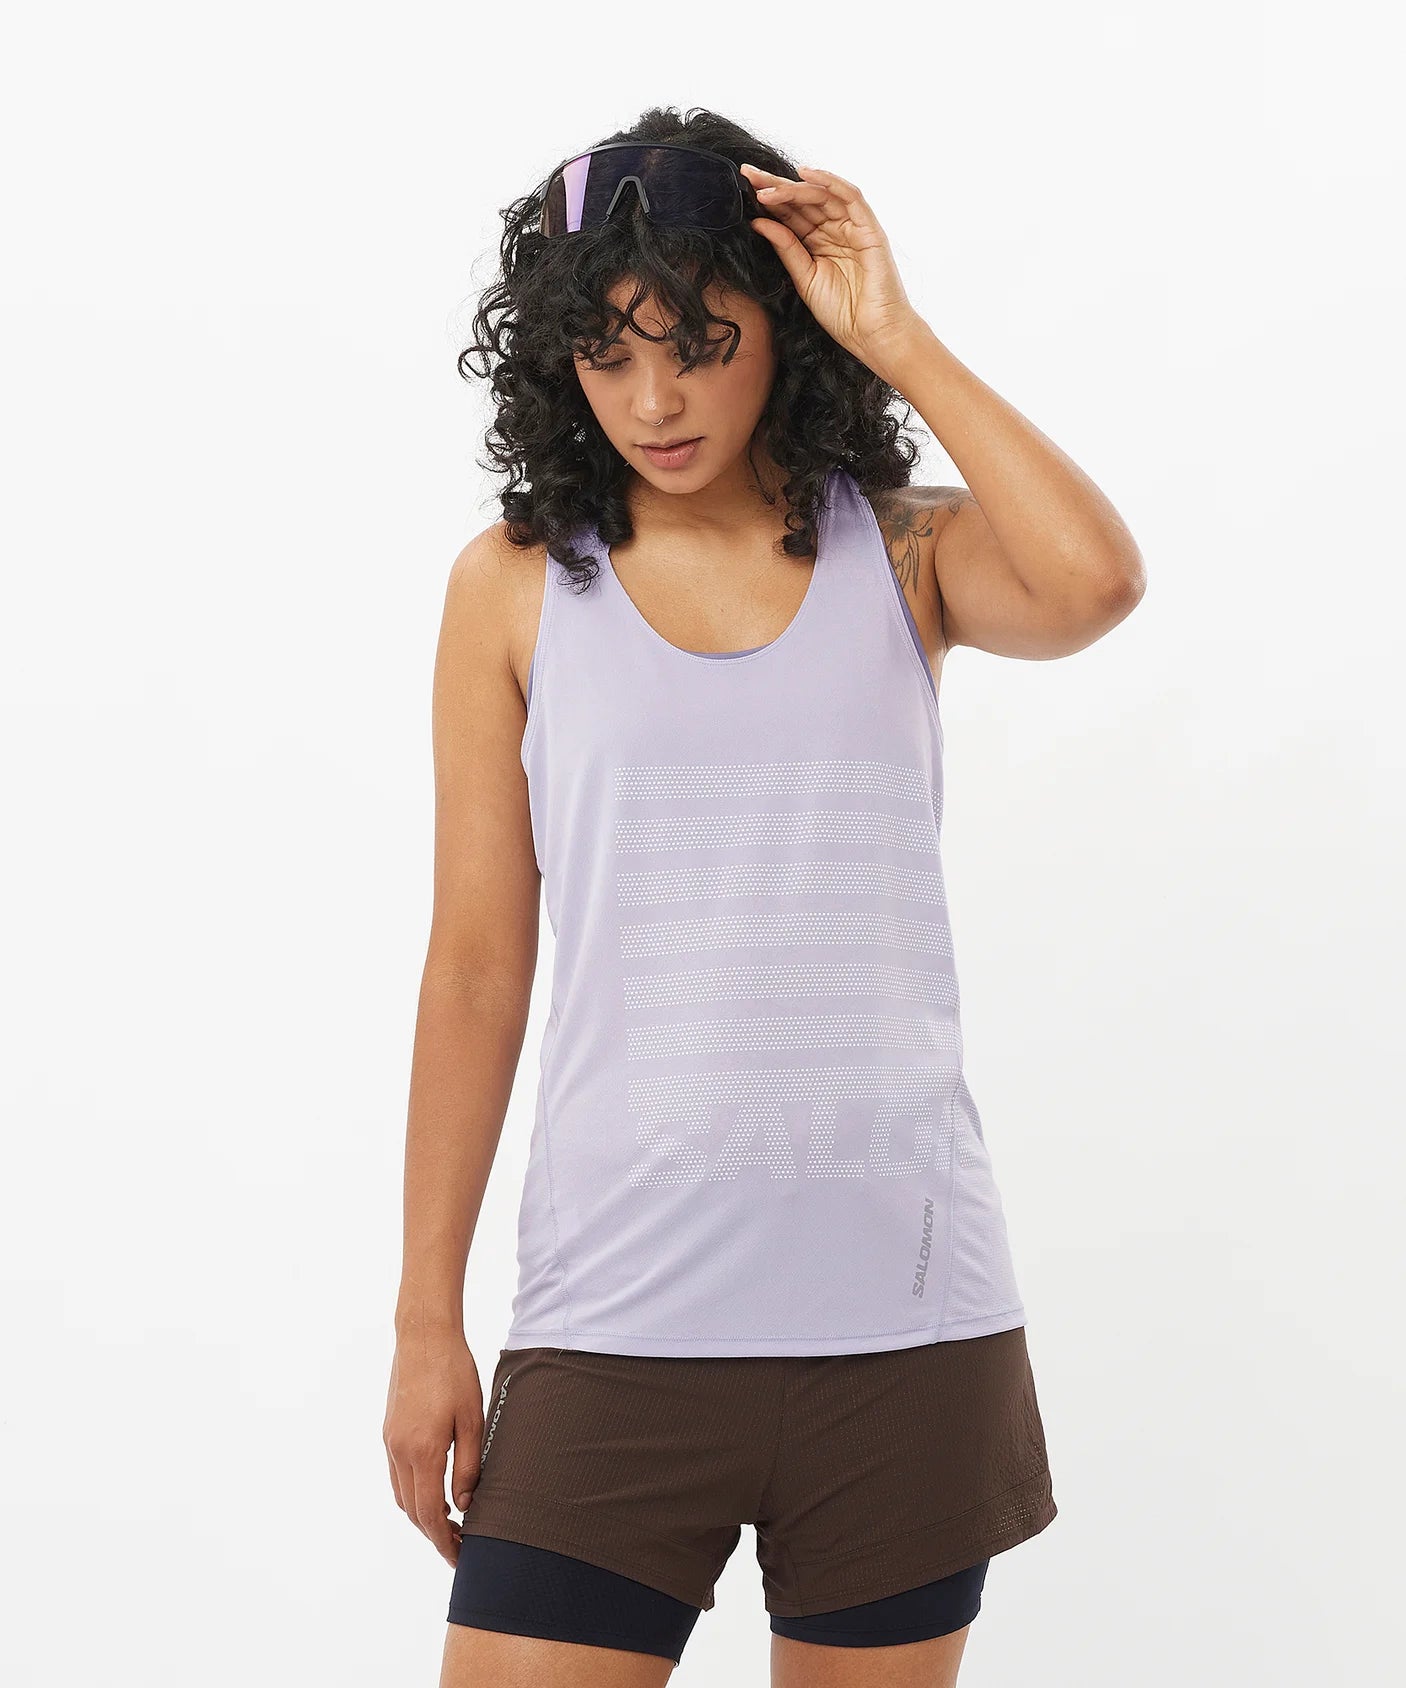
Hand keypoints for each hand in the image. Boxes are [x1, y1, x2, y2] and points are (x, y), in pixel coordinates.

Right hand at [383, 1331, 483, 1565]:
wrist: (423, 1336)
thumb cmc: (455, 1373)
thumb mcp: (472, 1419)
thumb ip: (469, 1466)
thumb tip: (464, 1506)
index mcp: (423, 1451)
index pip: (429, 1514)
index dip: (443, 1542)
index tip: (459, 1558)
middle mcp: (399, 1451)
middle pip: (412, 1511)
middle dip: (433, 1534)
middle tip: (459, 1547)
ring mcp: (390, 1442)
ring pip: (401, 1495)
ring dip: (422, 1515)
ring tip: (451, 1523)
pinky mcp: (388, 1431)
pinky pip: (397, 1475)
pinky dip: (413, 1492)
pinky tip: (435, 1490)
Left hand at [741, 161, 923, 372]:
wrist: (872, 335)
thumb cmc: (842, 313)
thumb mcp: (804, 279)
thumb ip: (786, 249)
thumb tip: (758, 222)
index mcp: (817, 243)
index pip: (790, 214)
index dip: (767, 201)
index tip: (741, 189)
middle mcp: (834, 230)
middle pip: (802, 200)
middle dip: (774, 186)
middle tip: (747, 175)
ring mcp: (852, 227)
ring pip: (822, 195)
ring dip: (794, 187)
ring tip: (766, 185)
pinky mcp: (869, 229)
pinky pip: (850, 197)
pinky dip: (829, 182)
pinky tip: (805, 174)